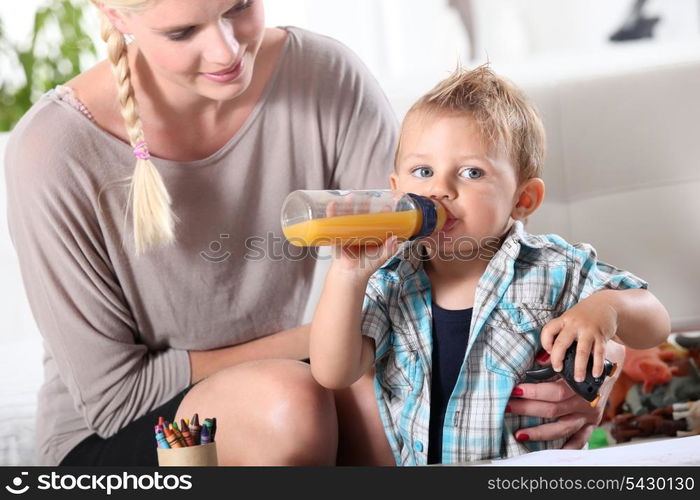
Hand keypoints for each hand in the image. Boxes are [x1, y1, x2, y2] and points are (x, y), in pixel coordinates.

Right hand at [325, 197, 398, 281]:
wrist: (350, 275)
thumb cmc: (366, 266)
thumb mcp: (380, 257)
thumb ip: (389, 249)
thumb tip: (395, 238)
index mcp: (371, 235)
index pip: (377, 221)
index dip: (382, 213)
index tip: (387, 206)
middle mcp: (360, 231)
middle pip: (362, 214)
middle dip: (364, 205)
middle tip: (367, 197)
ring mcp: (348, 232)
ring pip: (348, 215)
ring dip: (348, 205)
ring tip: (351, 196)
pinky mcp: (336, 235)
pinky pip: (333, 222)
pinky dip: (332, 213)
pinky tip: (333, 205)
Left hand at [507, 342, 623, 448]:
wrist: (607, 361)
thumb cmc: (582, 356)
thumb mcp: (570, 352)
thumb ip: (552, 358)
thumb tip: (536, 359)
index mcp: (578, 383)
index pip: (554, 391)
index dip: (533, 392)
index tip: (514, 391)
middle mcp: (584, 401)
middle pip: (553, 410)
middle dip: (527, 409)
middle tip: (507, 408)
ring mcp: (588, 414)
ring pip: (563, 428)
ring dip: (540, 432)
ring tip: (519, 434)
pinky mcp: (592, 423)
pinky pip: (581, 439)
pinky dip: (569, 447)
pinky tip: (553, 452)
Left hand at [540, 294, 618, 381]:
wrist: (606, 304)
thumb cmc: (583, 315)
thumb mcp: (569, 319)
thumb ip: (560, 334)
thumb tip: (546, 357)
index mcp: (564, 320)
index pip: (548, 330)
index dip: (545, 342)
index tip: (548, 352)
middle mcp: (575, 324)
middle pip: (561, 343)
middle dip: (557, 359)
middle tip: (557, 369)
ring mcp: (589, 331)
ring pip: (581, 352)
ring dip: (579, 367)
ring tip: (578, 378)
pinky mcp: (602, 336)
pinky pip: (599, 353)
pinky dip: (597, 365)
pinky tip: (596, 374)